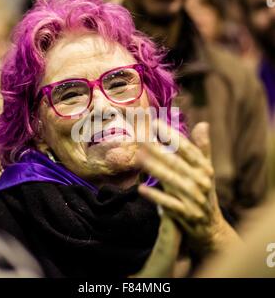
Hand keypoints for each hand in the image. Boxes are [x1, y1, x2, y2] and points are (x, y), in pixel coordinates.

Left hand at [137, 120, 240, 254]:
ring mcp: (195, 199)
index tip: (155, 123)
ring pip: (172, 181)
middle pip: (177, 162)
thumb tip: (203, 123)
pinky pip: (169, 205)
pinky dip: (156, 197)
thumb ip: (203, 148)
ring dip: (155, 168)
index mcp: (205, 168)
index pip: (187, 149)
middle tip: (140, 136)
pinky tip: (141, 189)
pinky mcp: (187, 215)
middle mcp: (201, 182)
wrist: (211, 227)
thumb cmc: (205, 193)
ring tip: (139, 157)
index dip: (171, 135)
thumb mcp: (206, 170)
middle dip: (158, 149)